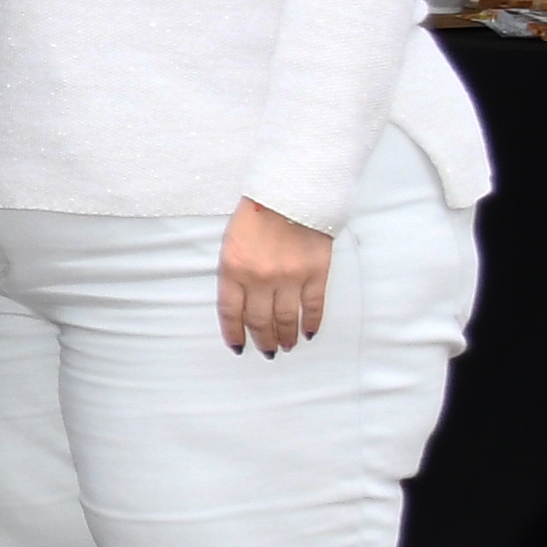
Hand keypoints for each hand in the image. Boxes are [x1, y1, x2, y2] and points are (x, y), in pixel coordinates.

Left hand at [219, 197, 334, 354]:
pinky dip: (311, 323)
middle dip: (263, 340)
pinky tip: (309, 333)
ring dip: (286, 337)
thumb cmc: (256, 216)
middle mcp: (259, 278)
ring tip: (287, 346)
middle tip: (267, 351)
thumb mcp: (230, 243)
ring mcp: (289, 277)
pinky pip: (313, 307)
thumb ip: (233, 274)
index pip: (231, 313)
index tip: (238, 347)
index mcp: (233, 270)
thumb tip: (240, 305)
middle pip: (259, 321)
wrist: (291, 195)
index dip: (234, 334)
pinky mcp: (315, 273)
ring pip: (286, 319)